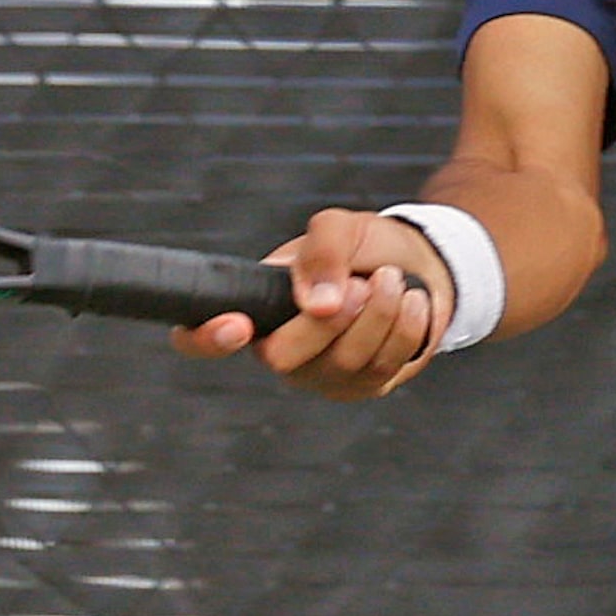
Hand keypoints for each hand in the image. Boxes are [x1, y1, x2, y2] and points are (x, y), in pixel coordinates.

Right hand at [165, 207, 451, 400]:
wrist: (417, 265)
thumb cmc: (363, 248)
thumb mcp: (339, 228)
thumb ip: (321, 250)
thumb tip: (315, 304)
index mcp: (256, 308)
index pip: (198, 338)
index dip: (204, 339)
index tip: (238, 325)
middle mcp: (280, 349)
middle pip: (282, 356)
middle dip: (329, 318)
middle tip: (362, 282)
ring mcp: (320, 375)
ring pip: (341, 363)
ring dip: (378, 314)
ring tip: (392, 281)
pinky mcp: (363, 387)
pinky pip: (382, 369)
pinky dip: (404, 327)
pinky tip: (411, 302)